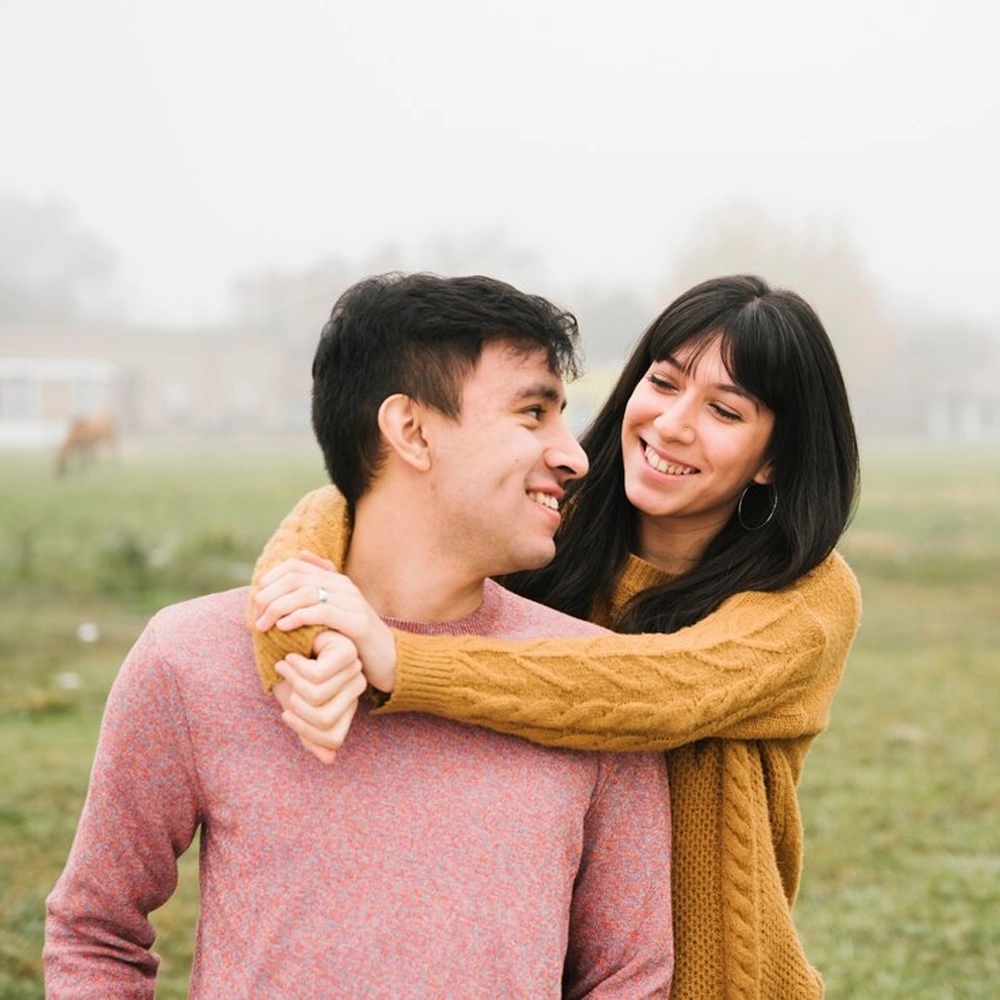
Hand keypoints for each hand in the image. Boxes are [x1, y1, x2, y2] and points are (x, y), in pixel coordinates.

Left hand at [254, 551, 396, 692]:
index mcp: (336, 580)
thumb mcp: (336, 611)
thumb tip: (301, 555)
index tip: (257, 598)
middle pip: (296, 578)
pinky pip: (321, 612)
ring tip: (264, 624)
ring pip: (305, 593)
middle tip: (256, 614)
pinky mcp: (356, 621)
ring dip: (278, 608)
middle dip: (270, 595)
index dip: (271, 578)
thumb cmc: (355, 637)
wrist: (388, 658)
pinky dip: (298, 617)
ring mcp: (352, 602)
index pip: (296, 565)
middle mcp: (344, 586)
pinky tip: (283, 627)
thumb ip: (319, 589)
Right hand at [274, 630, 367, 763]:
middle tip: (285, 685)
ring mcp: (354, 669)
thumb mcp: (295, 709)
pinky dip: (295, 669)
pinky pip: (317, 676)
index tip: (286, 712)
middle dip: (295, 706)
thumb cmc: (288, 675)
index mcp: (346, 706)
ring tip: (286, 667)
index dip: (304, 731)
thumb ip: (309, 735)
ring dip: (293, 683)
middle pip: (325, 720)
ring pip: (319, 697)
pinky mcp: (346, 651)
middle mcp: (355, 690)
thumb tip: (330, 759)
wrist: (282, 638)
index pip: (333, 739)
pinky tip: (292, 657)